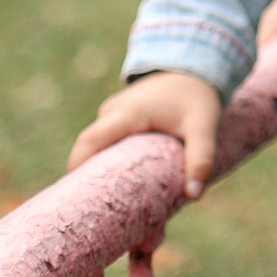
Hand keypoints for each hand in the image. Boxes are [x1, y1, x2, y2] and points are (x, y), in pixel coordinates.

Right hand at [68, 70, 223, 198]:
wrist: (197, 66)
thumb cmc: (198, 97)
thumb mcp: (204, 126)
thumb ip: (201, 158)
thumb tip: (194, 196)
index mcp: (127, 113)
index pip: (89, 141)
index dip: (76, 168)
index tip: (72, 197)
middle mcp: (113, 111)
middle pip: (87, 147)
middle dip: (84, 176)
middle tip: (87, 210)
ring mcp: (113, 112)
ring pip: (97, 145)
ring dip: (98, 168)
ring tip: (102, 203)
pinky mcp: (119, 116)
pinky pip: (106, 139)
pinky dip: (108, 158)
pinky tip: (116, 182)